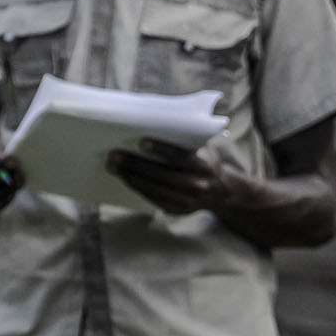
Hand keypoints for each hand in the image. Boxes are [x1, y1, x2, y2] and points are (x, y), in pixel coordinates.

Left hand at [107, 138, 229, 214]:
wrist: (223, 192)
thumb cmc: (205, 162)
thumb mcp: (203, 149)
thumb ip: (185, 141)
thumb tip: (151, 125)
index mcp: (204, 165)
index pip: (180, 156)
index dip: (161, 149)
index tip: (141, 141)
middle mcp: (198, 184)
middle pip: (162, 174)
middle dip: (136, 164)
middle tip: (114, 155)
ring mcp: (188, 200)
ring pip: (155, 189)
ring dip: (131, 177)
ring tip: (113, 167)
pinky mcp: (178, 210)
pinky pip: (154, 199)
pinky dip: (138, 188)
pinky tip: (125, 177)